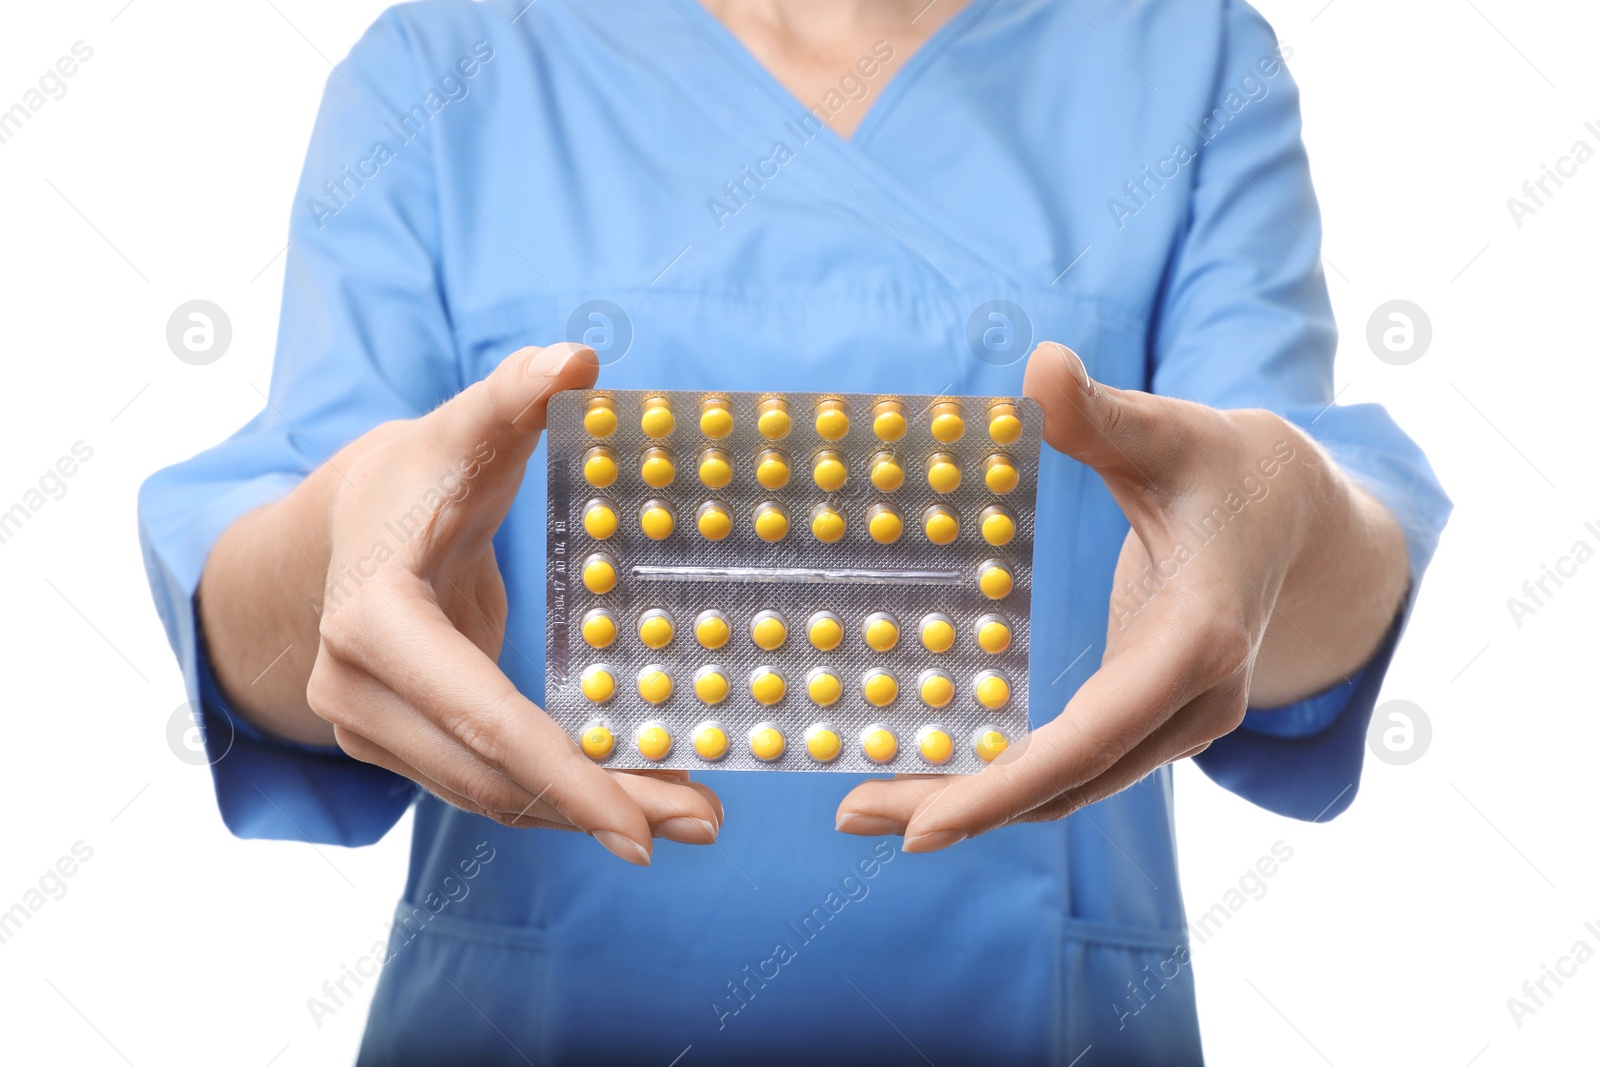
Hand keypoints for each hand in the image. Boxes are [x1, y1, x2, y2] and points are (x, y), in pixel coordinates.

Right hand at [306, 343, 721, 864]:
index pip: (484, 717)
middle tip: (701, 825)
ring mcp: (367, 726)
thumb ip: (517, 395)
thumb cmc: (423, 470)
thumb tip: (577, 355)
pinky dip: (556, 797)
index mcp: (373, 621)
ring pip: (489, 796)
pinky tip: (630, 797)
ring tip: (687, 819)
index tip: (644, 824)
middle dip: (600, 806)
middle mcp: (355, 690)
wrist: (352, 520)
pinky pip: (482, 784)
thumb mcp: (467, 429)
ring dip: (586, 815)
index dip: (568, 774)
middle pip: (495, 775)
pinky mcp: (392, 743)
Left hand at [835, 342, 1407, 850]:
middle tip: (854, 815)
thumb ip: (1101, 414)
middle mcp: (1197, 703)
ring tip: (871, 804)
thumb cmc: (1224, 467)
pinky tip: (936, 772)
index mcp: (1199, 640)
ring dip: (975, 803)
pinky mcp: (1158, 722)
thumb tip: (1043, 365)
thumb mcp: (1168, 432)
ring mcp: (1182, 723)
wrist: (1294, 516)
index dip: (1006, 786)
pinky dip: (1007, 779)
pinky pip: (1076, 767)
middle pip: (1068, 782)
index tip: (924, 825)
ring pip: (1070, 788)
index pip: (1092, 736)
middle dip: (961, 807)